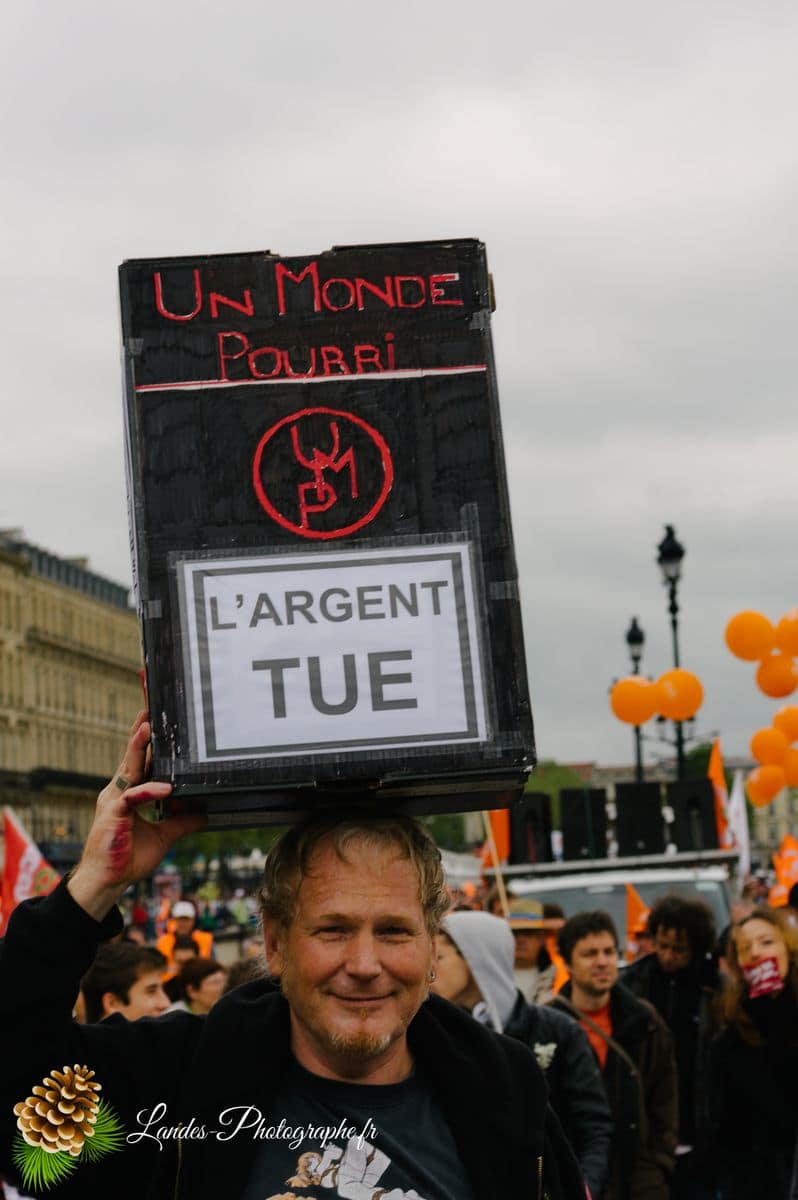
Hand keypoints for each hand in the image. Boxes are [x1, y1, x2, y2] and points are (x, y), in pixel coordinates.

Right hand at [68, 711, 206, 919]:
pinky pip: (133, 798)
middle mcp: (119, 792)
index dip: (146, 740)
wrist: (107, 882)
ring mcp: (113, 801)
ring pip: (128, 768)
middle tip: (149, 707)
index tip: (155, 718)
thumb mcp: (164, 836)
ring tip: (148, 728)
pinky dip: (150, 791)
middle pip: (131, 756)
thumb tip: (205, 813)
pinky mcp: (113, 814)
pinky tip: (167, 788)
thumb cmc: (127, 858)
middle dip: (140, 731)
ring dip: (138, 747)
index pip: (139, 760)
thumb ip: (181, 822)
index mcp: (128, 793)